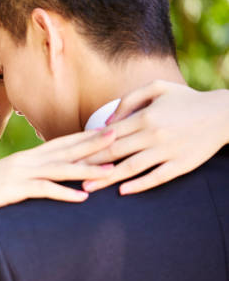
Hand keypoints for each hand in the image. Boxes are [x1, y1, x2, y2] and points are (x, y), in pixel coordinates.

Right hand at [0, 129, 116, 226]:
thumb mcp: (8, 177)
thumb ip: (28, 173)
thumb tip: (46, 175)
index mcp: (26, 157)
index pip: (61, 143)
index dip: (85, 136)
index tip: (108, 130)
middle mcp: (26, 161)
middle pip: (66, 150)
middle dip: (93, 143)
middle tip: (119, 135)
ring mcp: (21, 174)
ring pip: (61, 169)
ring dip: (88, 169)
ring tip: (112, 169)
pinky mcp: (14, 190)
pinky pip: (44, 191)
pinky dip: (64, 193)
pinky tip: (82, 198)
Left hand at [82, 80, 228, 194]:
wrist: (223, 114)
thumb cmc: (186, 99)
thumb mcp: (157, 88)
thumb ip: (128, 101)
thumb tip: (106, 122)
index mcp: (144, 117)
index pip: (108, 135)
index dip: (86, 146)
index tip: (69, 154)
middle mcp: (153, 135)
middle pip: (113, 153)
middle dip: (88, 164)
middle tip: (68, 174)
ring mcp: (167, 151)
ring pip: (130, 168)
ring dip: (106, 178)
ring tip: (87, 187)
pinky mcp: (181, 165)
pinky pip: (156, 177)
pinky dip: (139, 185)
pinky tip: (122, 191)